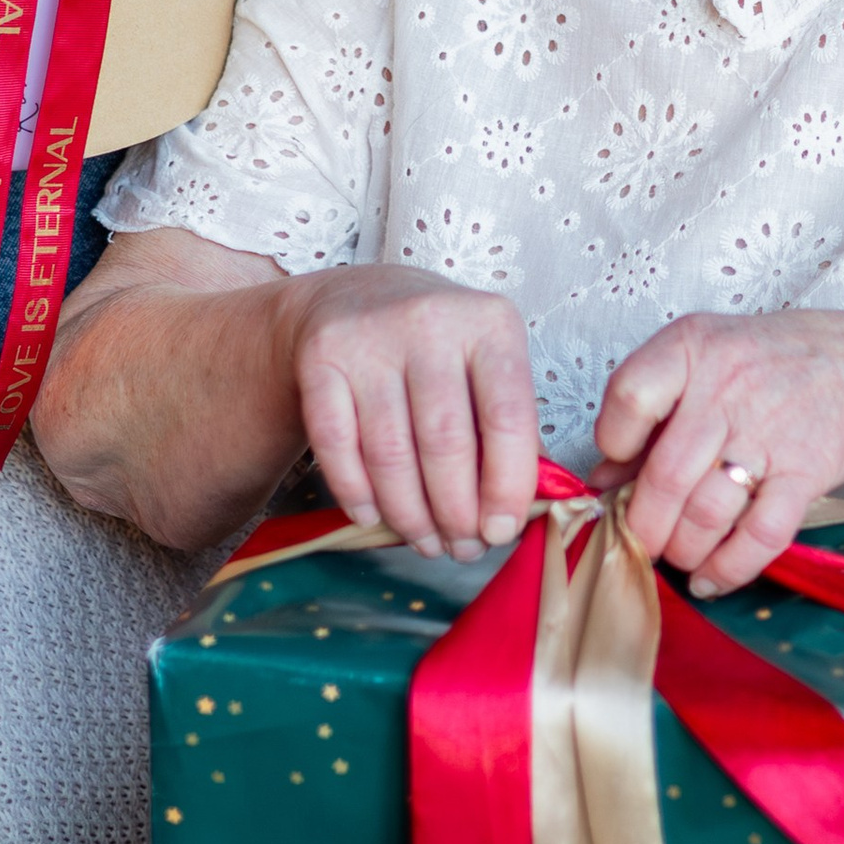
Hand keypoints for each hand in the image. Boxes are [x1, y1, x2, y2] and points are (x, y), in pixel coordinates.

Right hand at [288, 265, 538, 560]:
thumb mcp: (487, 363)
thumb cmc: (438, 346)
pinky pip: (337, 446)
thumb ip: (510, 428)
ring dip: (410, 514)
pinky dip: (356, 493)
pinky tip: (374, 516)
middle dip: (456, 513)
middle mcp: (430, 321)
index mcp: (490, 323)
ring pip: (390, 452)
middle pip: (445, 442)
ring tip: (426, 541)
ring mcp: (370, 337)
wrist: (354, 295)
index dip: (507, 486)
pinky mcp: (321, 357)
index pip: (508, 417)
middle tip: (462, 548)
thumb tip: (522, 511)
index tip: (502, 531)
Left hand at [596, 310, 843, 597]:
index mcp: (693, 347)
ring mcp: (769, 430)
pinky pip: (759, 535)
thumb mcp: (705, 361)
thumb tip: (602, 479)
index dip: (614, 442)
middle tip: (641, 541)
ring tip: (677, 555)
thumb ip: (651, 414)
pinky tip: (710, 578)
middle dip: (645, 526)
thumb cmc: (771, 363)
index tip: (619, 465)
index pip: (630, 397)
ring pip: (706, 513)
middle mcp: (728, 385)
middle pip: (665, 476)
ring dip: (682, 550)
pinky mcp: (806, 472)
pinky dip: (728, 568)